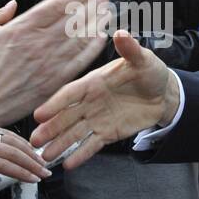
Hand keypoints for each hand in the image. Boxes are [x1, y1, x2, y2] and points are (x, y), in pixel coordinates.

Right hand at [0, 0, 109, 142]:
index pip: (55, 5)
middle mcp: (38, 44)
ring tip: (107, 12)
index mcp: (20, 28)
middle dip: (90, 6)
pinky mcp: (53, 82)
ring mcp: (48, 64)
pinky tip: (101, 38)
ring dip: (95, 23)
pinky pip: (78, 62)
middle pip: (72, 20)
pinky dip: (92, 49)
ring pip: (78, 39)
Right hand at [31, 30, 178, 169]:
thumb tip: (122, 34)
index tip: (39, 114)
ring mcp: (97, 118)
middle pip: (66, 116)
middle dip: (50, 129)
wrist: (163, 93)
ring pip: (75, 133)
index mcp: (93, 82)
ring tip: (45, 156)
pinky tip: (68, 164)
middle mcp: (90, 101)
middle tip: (34, 141)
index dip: (54, 104)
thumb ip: (130, 50)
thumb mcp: (142, 59)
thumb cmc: (150, 72)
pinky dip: (80, 155)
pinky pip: (92, 145)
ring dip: (60, 144)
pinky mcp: (107, 133)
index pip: (70, 94)